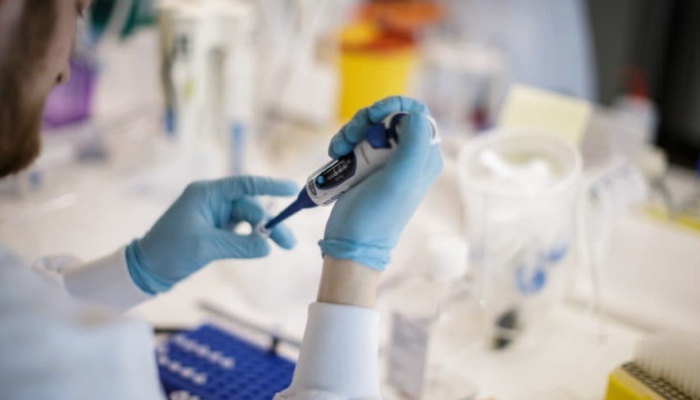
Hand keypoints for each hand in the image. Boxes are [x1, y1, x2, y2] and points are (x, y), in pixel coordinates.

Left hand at [126, 176, 297, 293]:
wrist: (147, 269)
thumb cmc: (170, 251)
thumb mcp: (206, 247)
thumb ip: (239, 244)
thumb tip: (268, 246)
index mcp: (207, 194)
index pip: (244, 185)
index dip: (270, 186)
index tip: (292, 189)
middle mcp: (213, 200)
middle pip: (251, 206)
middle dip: (270, 223)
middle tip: (288, 243)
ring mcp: (215, 215)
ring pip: (249, 219)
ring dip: (266, 232)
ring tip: (284, 246)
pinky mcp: (217, 229)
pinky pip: (242, 230)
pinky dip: (254, 238)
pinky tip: (265, 246)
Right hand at [319, 96, 442, 270]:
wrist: (352, 241)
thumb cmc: (377, 214)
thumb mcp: (401, 178)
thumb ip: (414, 144)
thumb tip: (414, 114)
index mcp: (424, 156)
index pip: (417, 113)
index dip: (395, 106)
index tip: (374, 114)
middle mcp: (409, 156)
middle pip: (389, 117)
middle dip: (366, 120)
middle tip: (351, 135)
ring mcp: (386, 160)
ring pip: (370, 126)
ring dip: (351, 130)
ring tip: (338, 149)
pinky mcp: (366, 166)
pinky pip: (356, 140)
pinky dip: (343, 141)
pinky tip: (335, 154)